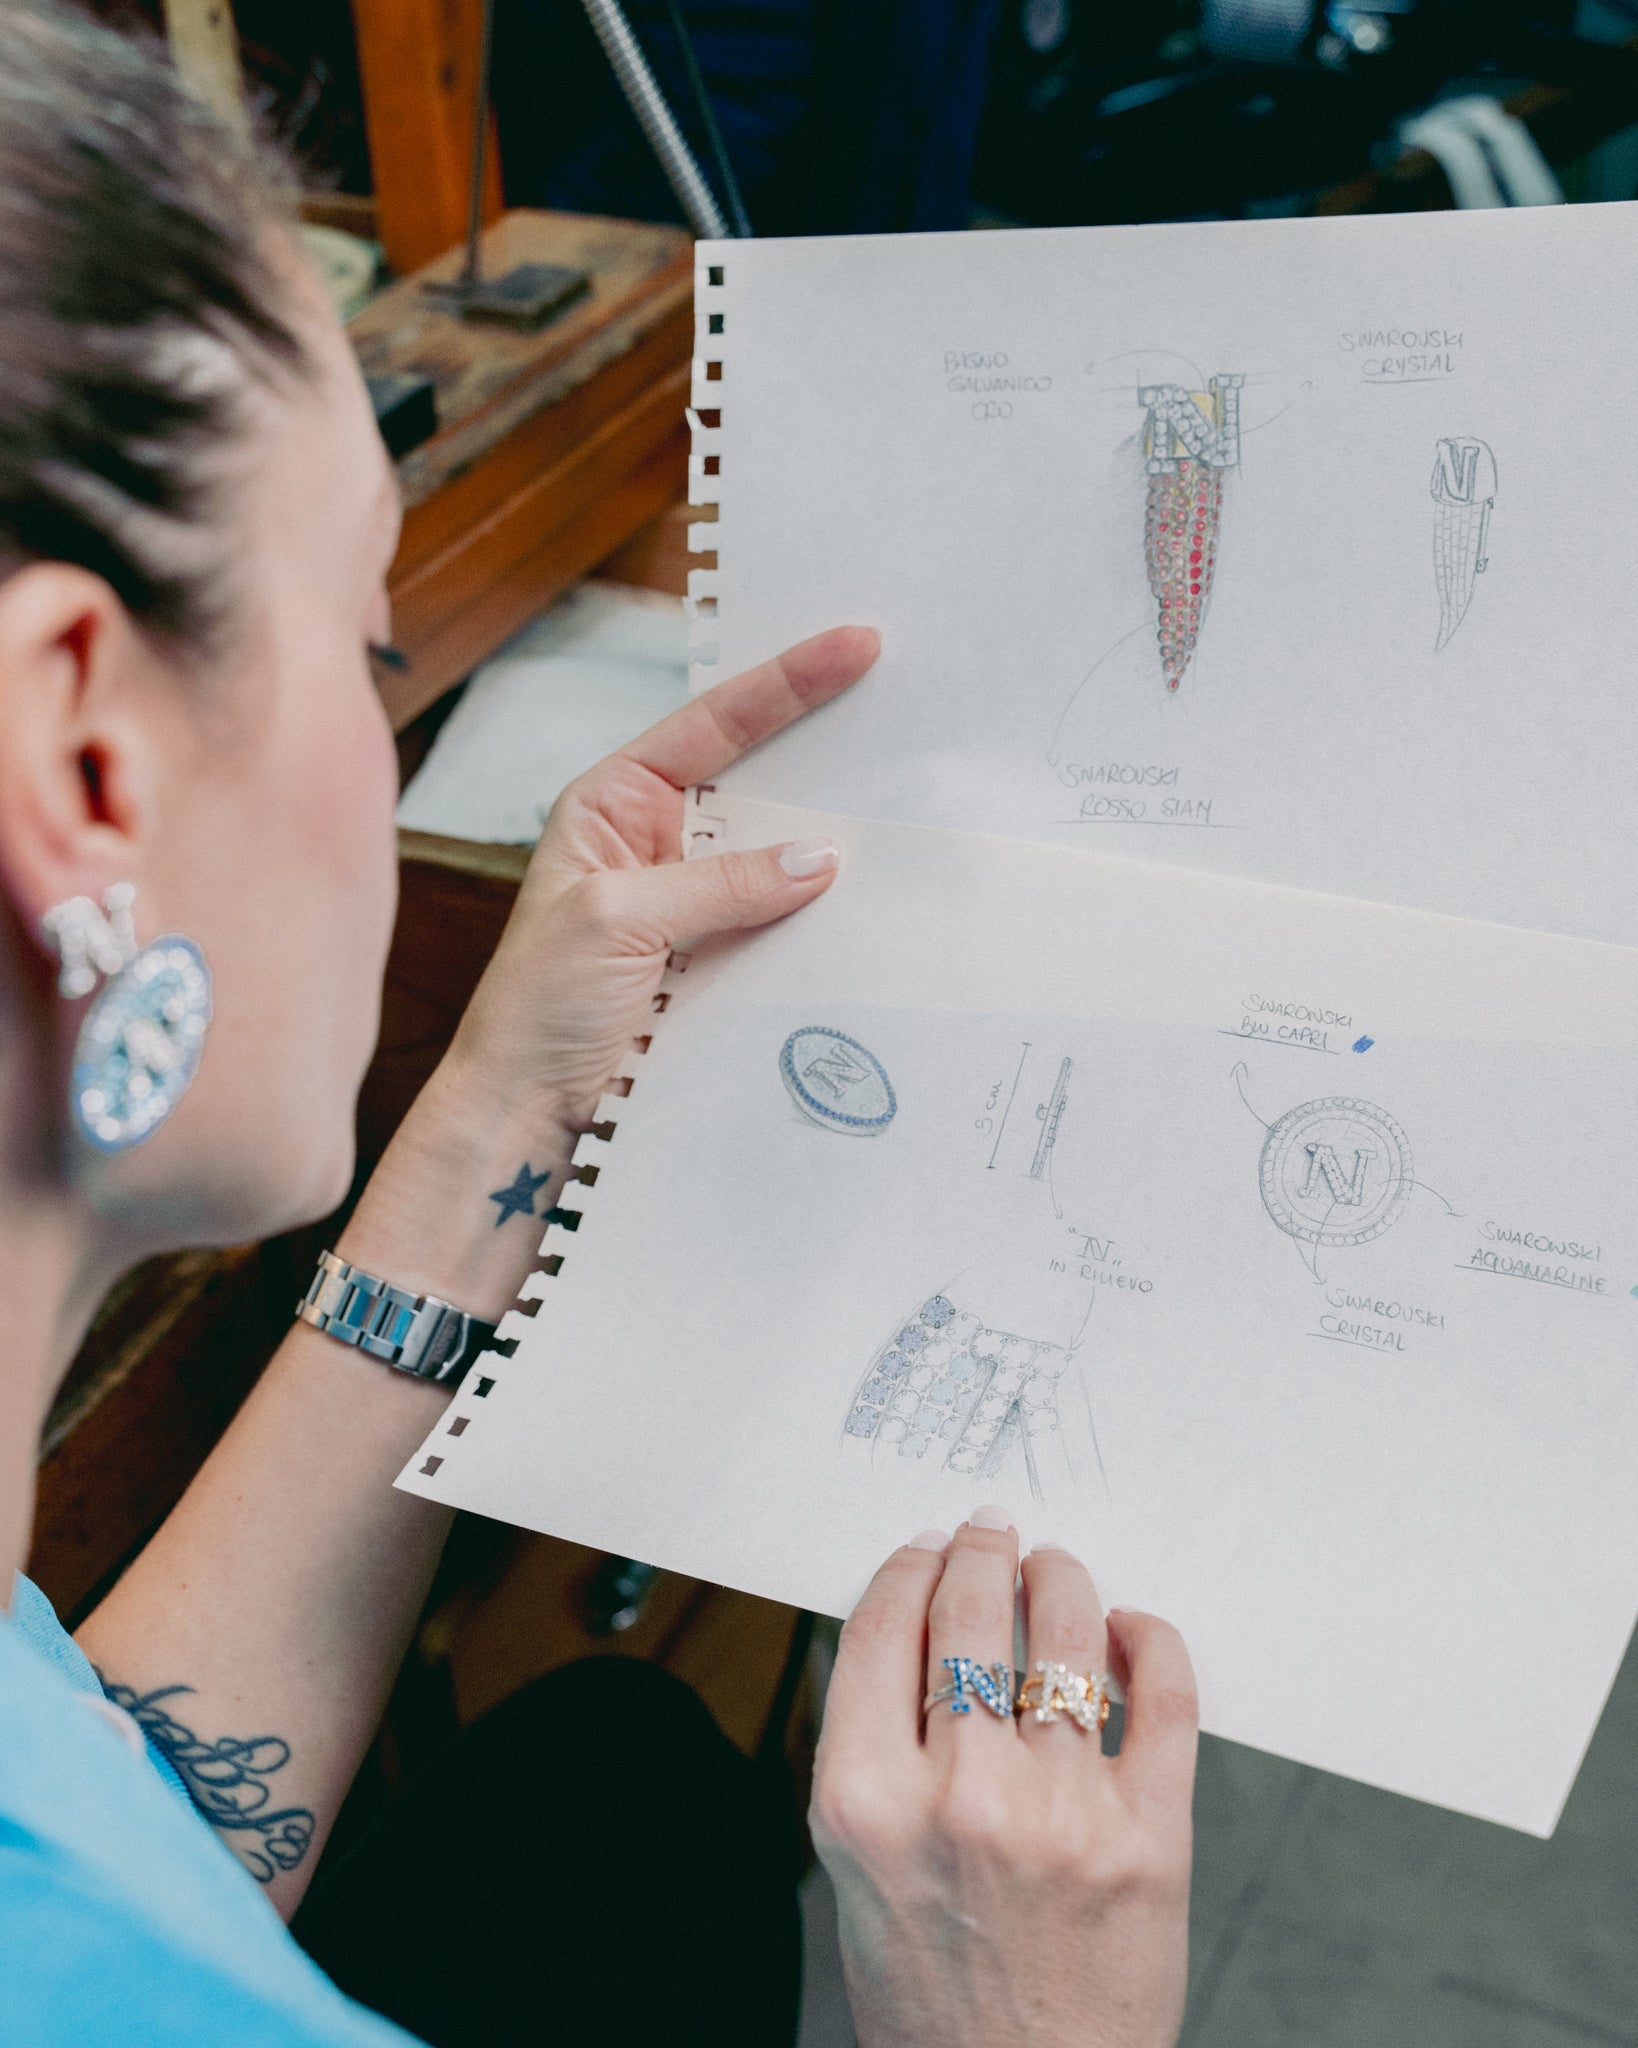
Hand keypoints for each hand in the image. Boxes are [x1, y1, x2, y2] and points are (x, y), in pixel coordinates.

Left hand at [443, 623, 878, 1129]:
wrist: (524, 1117)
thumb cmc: (535, 1009)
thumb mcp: (617, 922)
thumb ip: (719, 884)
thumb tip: (821, 858)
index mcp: (613, 805)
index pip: (712, 725)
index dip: (786, 682)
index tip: (856, 646)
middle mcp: (658, 845)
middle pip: (759, 783)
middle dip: (826, 753)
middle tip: (903, 709)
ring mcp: (695, 907)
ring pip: (782, 859)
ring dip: (835, 846)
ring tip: (907, 808)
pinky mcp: (722, 967)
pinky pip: (787, 928)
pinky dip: (826, 920)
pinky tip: (874, 906)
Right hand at [812, 1515, 1197, 2047]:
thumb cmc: (933, 1999)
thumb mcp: (853, 1871)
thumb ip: (867, 1752)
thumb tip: (907, 1633)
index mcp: (866, 1802)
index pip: (882, 1625)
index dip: (907, 1568)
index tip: (923, 1551)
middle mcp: (960, 1794)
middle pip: (970, 1610)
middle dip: (979, 1551)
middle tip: (989, 1532)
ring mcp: (1062, 1810)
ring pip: (1066, 1630)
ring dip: (1060, 1577)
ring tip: (1055, 1570)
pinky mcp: (1152, 1835)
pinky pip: (1164, 1694)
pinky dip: (1149, 1640)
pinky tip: (1130, 1629)